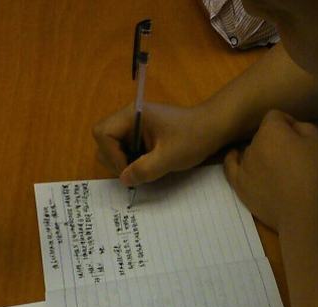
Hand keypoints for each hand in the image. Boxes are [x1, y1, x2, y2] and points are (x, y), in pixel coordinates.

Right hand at [93, 102, 225, 186]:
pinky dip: (133, 162)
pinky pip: (126, 150)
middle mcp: (130, 118)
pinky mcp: (142, 136)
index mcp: (132, 115)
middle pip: (104, 141)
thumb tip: (124, 180)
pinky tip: (150, 166)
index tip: (131, 169)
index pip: (103, 133)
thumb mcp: (169, 157)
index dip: (112, 155)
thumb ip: (144, 169)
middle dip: (115, 160)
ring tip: (145, 170)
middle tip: (136, 172)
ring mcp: (135, 126)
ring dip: (124, 163)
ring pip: (113, 148)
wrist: (213, 129)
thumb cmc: (193, 138)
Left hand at [224, 110, 317, 231]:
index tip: (299, 137)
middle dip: (275, 140)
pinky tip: (236, 157)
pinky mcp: (239, 184)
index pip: (275, 116)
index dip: (288, 124)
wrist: (301, 211)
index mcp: (271, 130)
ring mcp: (243, 165)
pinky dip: (233, 160)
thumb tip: (292, 126)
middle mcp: (252, 144)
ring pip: (250, 150)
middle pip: (263, 134)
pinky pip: (230, 166)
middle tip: (291, 156)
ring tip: (276, 168)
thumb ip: (303, 125)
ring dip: (261, 153)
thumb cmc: (313, 174)